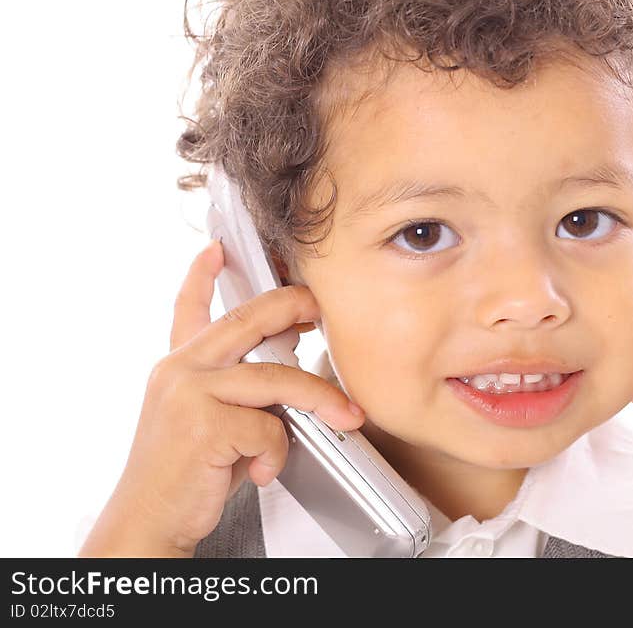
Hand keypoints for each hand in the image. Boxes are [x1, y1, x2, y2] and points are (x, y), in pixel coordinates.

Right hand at [79, 239, 363, 556]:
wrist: (146, 522)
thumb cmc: (185, 476)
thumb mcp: (207, 422)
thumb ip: (236, 393)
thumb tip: (292, 377)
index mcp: (179, 368)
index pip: (188, 311)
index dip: (201, 276)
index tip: (217, 249)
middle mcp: (179, 371)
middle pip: (247, 321)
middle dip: (292, 306)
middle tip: (321, 306)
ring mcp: (189, 394)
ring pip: (276, 378)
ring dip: (320, 399)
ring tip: (347, 417)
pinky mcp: (204, 426)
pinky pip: (269, 429)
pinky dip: (277, 454)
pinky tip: (260, 472)